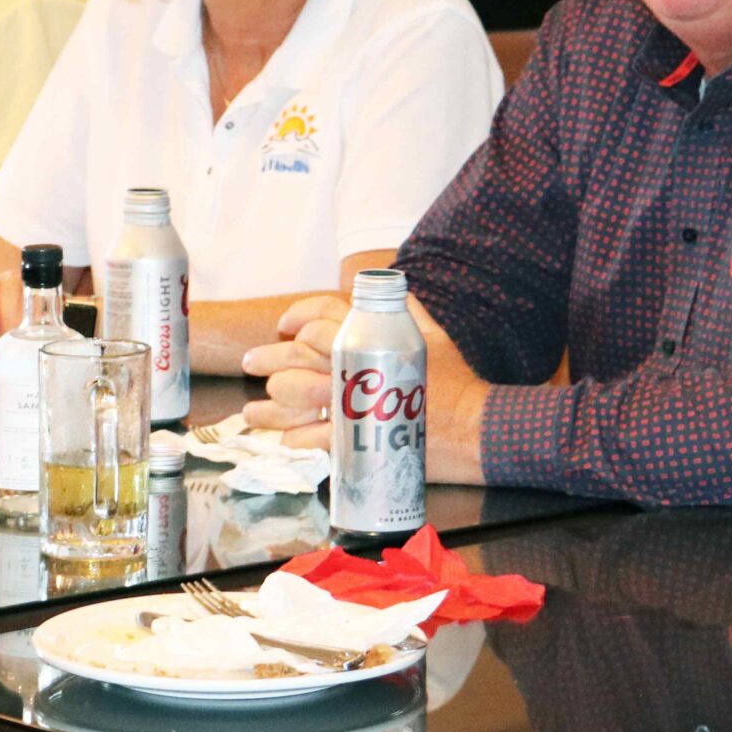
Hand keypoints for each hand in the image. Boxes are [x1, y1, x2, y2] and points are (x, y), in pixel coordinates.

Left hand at [241, 293, 490, 483]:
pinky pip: (316, 439)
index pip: (326, 316)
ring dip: (271, 406)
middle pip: (301, 355)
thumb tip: (391, 288)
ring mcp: (359, 403)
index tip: (284, 326)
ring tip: (253, 412)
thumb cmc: (458, 383)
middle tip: (250, 362)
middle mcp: (363, 365)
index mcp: (377, 336)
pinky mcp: (362, 440)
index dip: (298, 316)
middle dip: (269, 357)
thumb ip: (409, 310)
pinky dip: (296, 441)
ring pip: (299, 397)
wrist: (481, 428)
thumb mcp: (434, 337)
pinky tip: (284, 442)